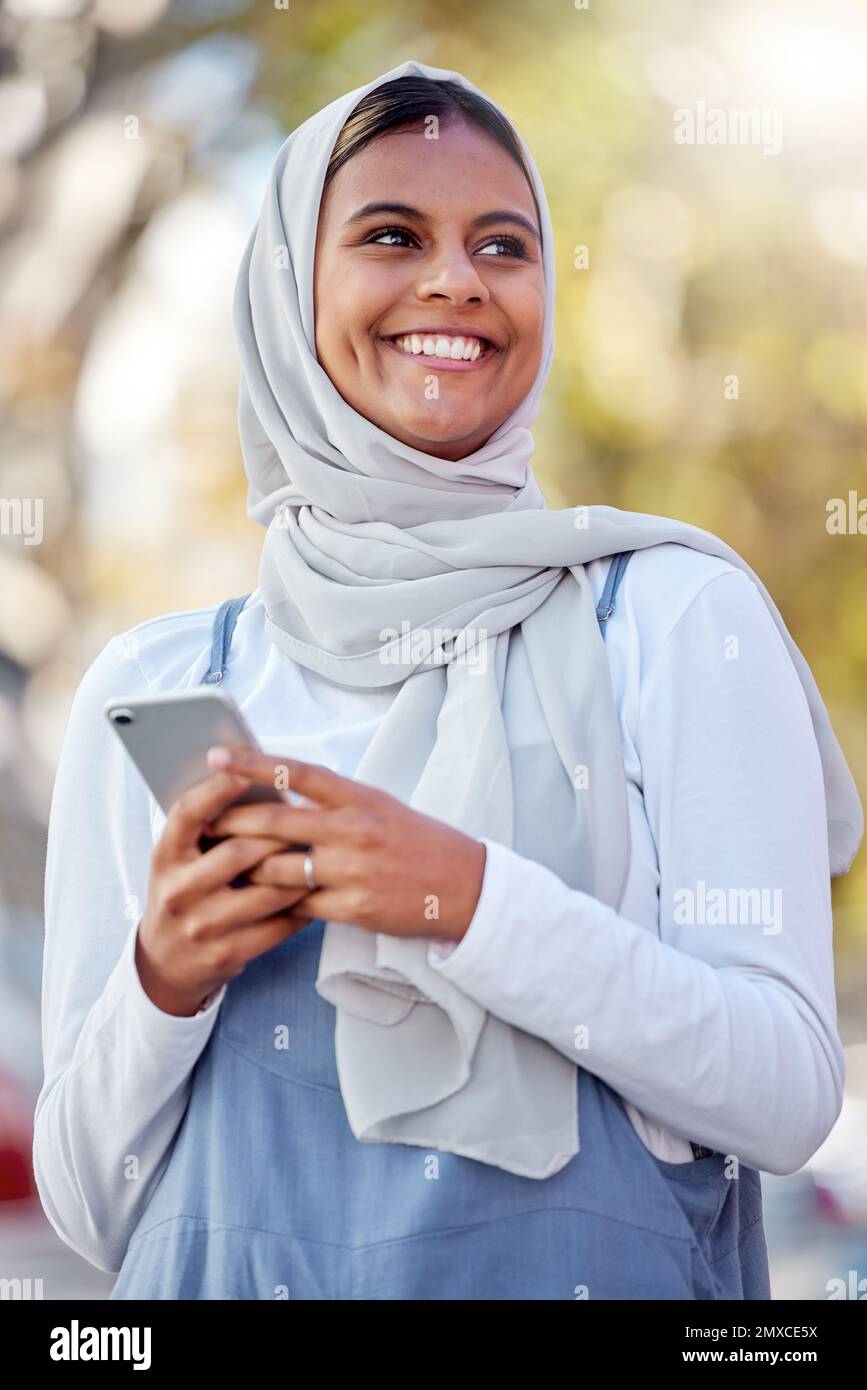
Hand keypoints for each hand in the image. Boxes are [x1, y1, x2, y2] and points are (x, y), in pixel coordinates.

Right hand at [136, 767, 313, 1016]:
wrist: (165, 961)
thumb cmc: (185, 893)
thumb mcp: (181, 859)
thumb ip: (209, 829)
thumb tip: (258, 783)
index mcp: (165, 856)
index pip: (188, 814)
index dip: (216, 790)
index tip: (245, 771)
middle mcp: (178, 890)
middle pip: (236, 852)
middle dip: (278, 834)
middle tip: (310, 818)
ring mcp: (201, 925)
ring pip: (265, 892)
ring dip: (299, 872)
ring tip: (321, 854)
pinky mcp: (226, 954)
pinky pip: (276, 926)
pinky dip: (301, 908)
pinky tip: (314, 893)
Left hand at [205, 746, 486, 943]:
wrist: (464, 885)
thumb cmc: (417, 841)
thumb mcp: (379, 806)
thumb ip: (334, 802)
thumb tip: (281, 793)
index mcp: (359, 797)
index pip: (296, 772)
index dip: (252, 763)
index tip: (216, 756)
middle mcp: (354, 829)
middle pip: (276, 822)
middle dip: (232, 823)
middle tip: (204, 824)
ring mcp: (353, 870)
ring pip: (279, 869)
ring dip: (249, 870)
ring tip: (226, 868)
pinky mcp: (355, 907)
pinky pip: (300, 906)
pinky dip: (279, 903)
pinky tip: (263, 902)